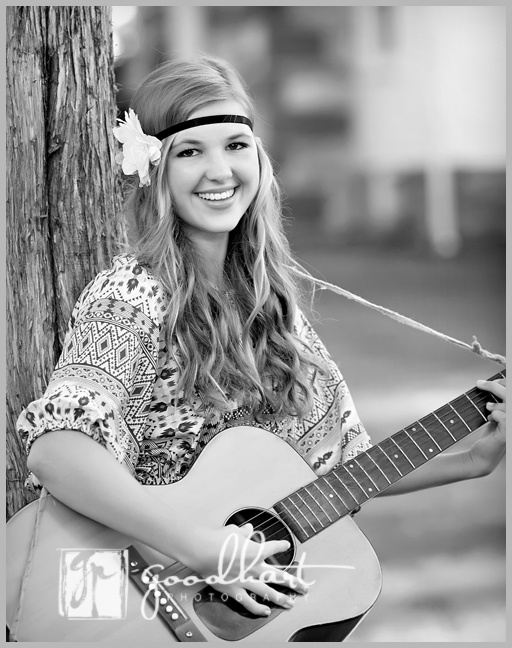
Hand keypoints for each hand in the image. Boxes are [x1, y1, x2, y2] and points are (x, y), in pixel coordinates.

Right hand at [185, 523, 308, 615]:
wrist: (205, 551)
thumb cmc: (219, 540)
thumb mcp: (234, 531)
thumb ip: (243, 532)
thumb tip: (248, 528)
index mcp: (256, 551)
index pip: (274, 547)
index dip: (281, 545)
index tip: (286, 545)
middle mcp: (255, 567)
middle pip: (279, 576)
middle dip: (294, 583)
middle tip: (303, 587)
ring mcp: (246, 580)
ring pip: (268, 592)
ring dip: (281, 598)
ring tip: (291, 603)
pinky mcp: (235, 590)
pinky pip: (249, 602)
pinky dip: (258, 608)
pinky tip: (266, 612)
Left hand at [469, 378, 505, 475]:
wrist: (481, 454)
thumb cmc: (490, 435)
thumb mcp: (496, 414)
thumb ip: (499, 402)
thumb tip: (495, 384)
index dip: (505, 384)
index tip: (493, 382)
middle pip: (510, 396)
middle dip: (495, 387)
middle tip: (480, 384)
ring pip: (508, 405)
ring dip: (496, 404)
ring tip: (488, 408)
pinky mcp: (506, 435)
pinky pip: (504, 418)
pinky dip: (495, 414)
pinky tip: (491, 418)